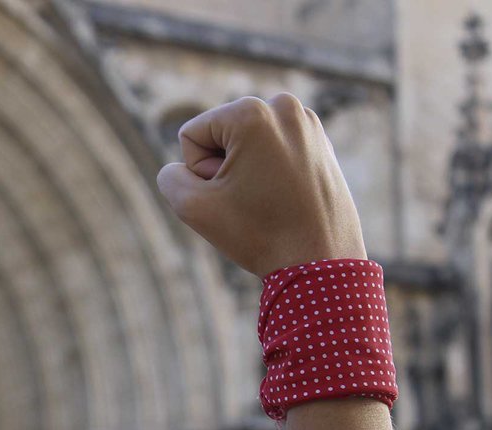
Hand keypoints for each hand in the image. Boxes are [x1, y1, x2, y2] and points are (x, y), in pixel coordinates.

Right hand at [156, 93, 367, 279]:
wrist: (321, 261)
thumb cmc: (258, 234)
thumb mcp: (193, 207)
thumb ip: (169, 177)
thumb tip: (182, 168)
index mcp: (251, 112)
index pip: (192, 136)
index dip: (199, 173)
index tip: (229, 195)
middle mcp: (282, 106)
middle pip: (220, 136)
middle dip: (224, 169)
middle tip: (251, 200)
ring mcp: (307, 122)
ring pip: (246, 144)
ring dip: (245, 171)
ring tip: (268, 199)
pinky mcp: (321, 141)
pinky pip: (273, 151)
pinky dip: (270, 173)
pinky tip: (285, 197)